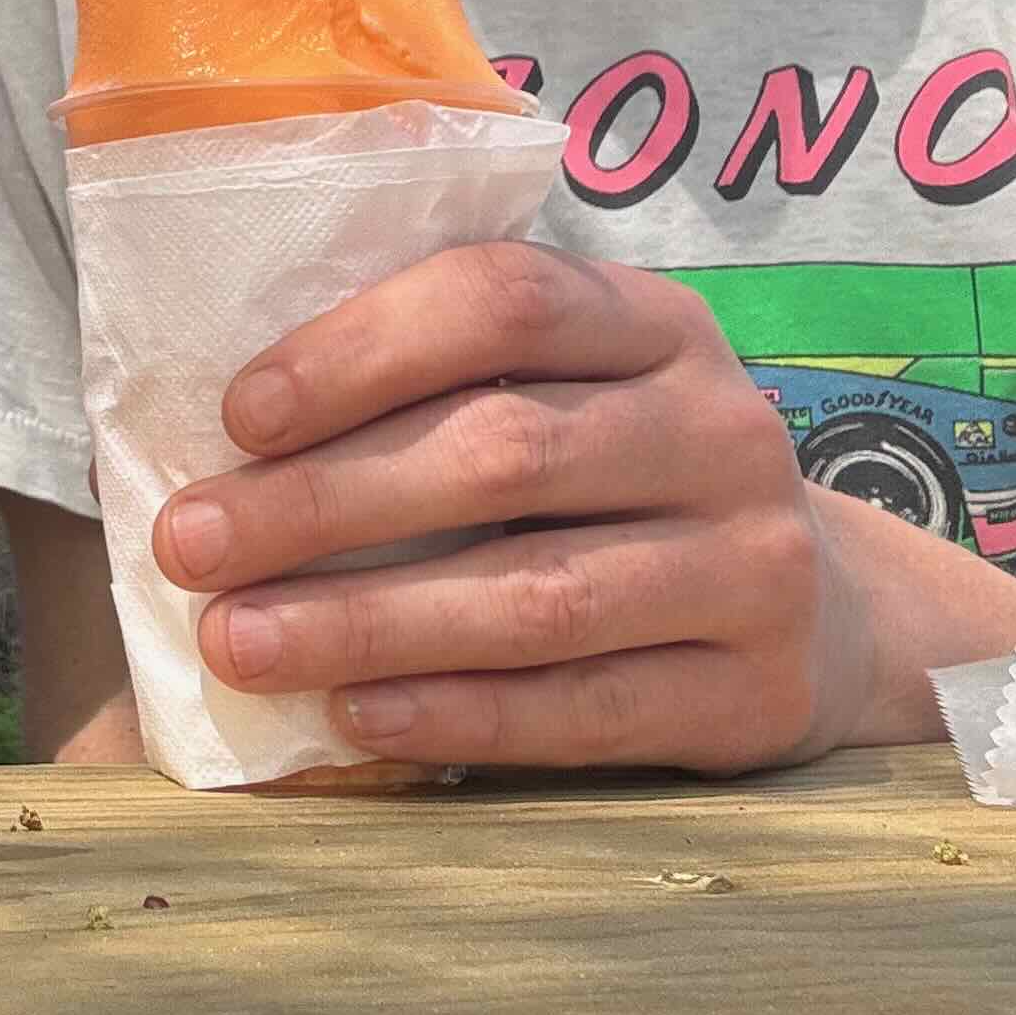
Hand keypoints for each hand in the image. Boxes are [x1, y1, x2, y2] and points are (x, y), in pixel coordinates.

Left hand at [150, 240, 882, 772]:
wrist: (825, 622)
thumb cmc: (621, 488)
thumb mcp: (574, 393)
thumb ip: (449, 382)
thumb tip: (225, 427)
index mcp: (656, 324)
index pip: (503, 298)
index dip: (361, 349)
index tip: (238, 415)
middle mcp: (722, 429)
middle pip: (505, 451)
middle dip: (324, 501)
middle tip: (190, 542)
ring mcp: (754, 565)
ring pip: (538, 593)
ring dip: (366, 620)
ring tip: (236, 642)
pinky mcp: (755, 694)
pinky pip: (585, 708)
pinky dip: (458, 712)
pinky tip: (353, 716)